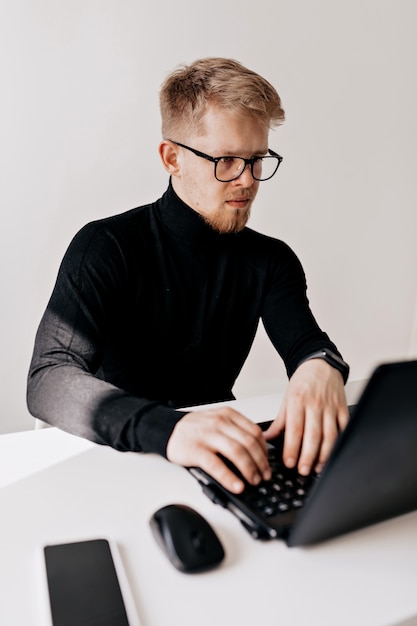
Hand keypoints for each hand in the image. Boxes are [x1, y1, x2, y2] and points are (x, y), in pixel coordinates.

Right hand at [166, 407, 270, 492]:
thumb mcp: (218, 422)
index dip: (265, 450)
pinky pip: (216, 465)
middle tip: (265, 476)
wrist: (169, 430)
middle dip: (261, 462)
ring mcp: (207, 435)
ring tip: (254, 481)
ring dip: (249, 469)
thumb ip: (236, 431)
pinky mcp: (196, 450)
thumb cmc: (196, 430)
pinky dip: (229, 477)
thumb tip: (259, 453)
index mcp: (228, 415)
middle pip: (249, 443)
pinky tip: (237, 486)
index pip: (255, 432)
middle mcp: (219, 423)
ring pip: (236, 452)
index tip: (268, 463)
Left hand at [264, 359, 348, 474]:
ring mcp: (331, 407)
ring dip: (324, 454)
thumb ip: (279, 422)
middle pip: (313, 435)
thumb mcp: (286, 399)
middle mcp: (315, 404)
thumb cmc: (303, 382)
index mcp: (298, 401)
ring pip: (330, 435)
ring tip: (317, 467)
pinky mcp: (343, 409)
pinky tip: (334, 454)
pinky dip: (340, 443)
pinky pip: (344, 429)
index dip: (292, 448)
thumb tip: (266, 439)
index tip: (288, 462)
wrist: (321, 364)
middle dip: (308, 456)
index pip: (295, 429)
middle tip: (302, 471)